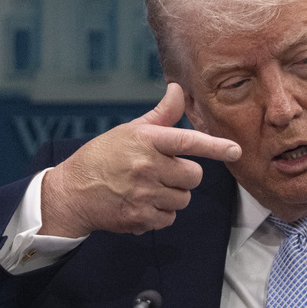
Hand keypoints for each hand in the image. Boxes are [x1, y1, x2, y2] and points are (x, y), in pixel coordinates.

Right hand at [40, 83, 240, 236]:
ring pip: (183, 199)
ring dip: (172, 196)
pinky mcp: (139, 217)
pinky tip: (142, 204)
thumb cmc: (102, 157)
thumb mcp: (129, 131)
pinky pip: (169, 218)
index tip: (235, 151)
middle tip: (163, 172)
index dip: (214, 146)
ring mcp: (143, 194)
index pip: (187, 141)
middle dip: (184, 176)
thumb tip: (177, 89)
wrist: (71, 192)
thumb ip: (160, 115)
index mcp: (146, 141)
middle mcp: (146, 166)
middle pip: (193, 176)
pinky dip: (160, 214)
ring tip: (149, 188)